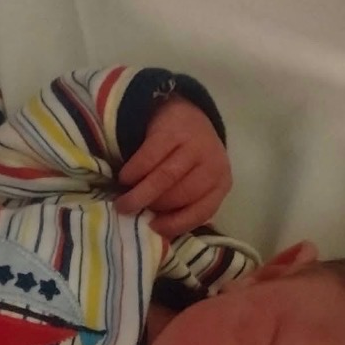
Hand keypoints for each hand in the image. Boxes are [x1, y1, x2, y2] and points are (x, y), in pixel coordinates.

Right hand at [115, 96, 231, 236]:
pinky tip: (125, 178)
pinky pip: (149, 157)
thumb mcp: (196, 181)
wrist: (185, 114)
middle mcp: (213, 163)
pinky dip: (134, 171)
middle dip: (154, 206)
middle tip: (133, 211)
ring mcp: (194, 144)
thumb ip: (184, 203)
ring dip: (141, 194)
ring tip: (123, 203)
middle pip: (181, 194)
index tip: (154, 227)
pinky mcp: (172, 130)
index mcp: (221, 182)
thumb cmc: (188, 159)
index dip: (177, 223)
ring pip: (165, 178)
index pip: (201, 211)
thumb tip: (157, 230)